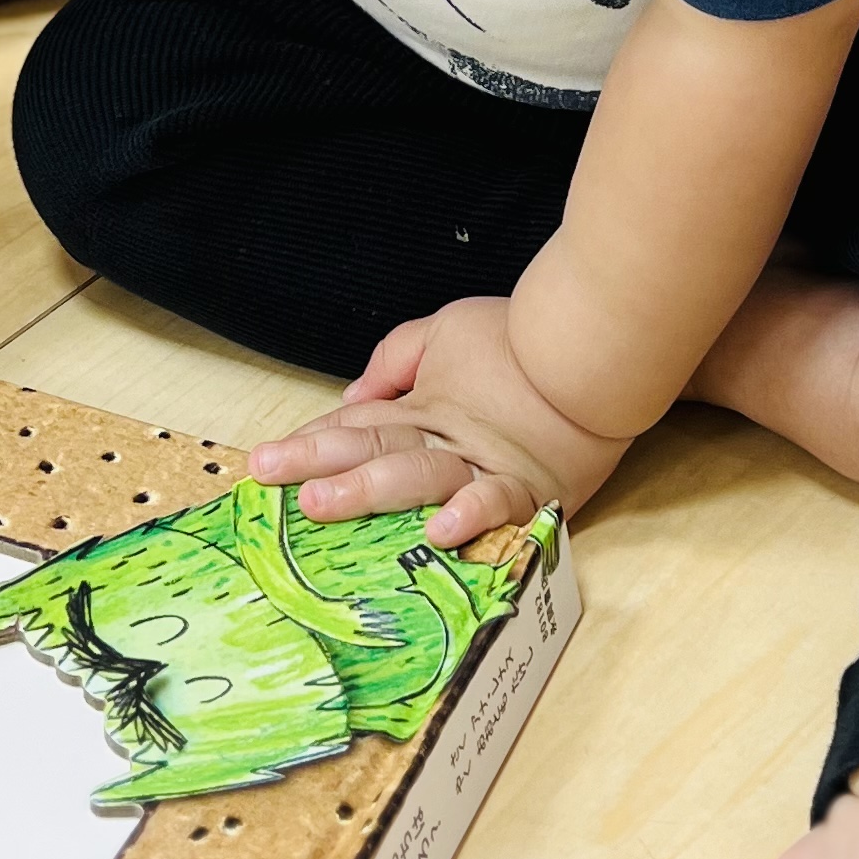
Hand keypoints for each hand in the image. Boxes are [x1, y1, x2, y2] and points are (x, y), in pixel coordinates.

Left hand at [248, 296, 622, 549]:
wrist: (592, 342)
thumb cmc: (521, 336)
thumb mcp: (447, 326)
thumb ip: (398, 357)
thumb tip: (354, 396)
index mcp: (423, 406)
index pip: (358, 426)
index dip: (312, 442)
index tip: (266, 461)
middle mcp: (444, 439)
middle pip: (373, 447)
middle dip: (318, 462)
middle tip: (270, 475)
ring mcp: (483, 466)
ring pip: (418, 475)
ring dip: (369, 489)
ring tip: (323, 502)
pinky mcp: (529, 488)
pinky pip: (497, 503)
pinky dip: (470, 515)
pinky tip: (439, 532)